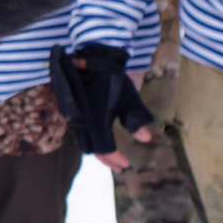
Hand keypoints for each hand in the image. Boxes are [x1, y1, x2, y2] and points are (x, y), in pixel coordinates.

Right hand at [50, 44, 156, 164]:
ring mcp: (77, 115)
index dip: (116, 158)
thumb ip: (136, 118)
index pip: (105, 147)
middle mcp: (84, 119)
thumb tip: (146, 139)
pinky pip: (80, 132)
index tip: (127, 165)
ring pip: (84, 141)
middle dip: (106, 159)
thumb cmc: (114, 76)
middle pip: (92, 148)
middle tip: (119, 166)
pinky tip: (100, 141)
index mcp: (97, 118)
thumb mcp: (129, 95)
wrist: (95, 56)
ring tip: (110, 158)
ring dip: (97, 151)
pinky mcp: (75, 110)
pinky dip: (90, 141)